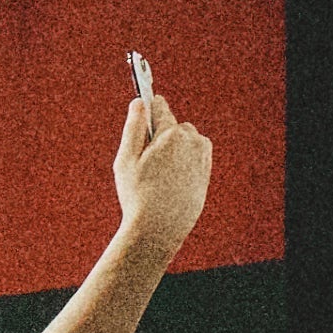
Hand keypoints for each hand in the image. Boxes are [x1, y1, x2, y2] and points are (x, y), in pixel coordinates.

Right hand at [113, 93, 210, 245]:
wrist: (159, 230)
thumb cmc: (138, 196)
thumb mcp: (126, 160)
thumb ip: (133, 127)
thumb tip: (139, 102)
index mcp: (171, 134)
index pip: (160, 107)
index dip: (148, 108)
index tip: (143, 107)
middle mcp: (192, 140)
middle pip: (174, 124)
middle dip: (161, 134)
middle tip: (144, 159)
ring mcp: (202, 156)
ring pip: (185, 139)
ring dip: (173, 147)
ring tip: (157, 173)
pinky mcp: (206, 170)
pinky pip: (194, 154)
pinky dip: (183, 160)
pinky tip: (169, 179)